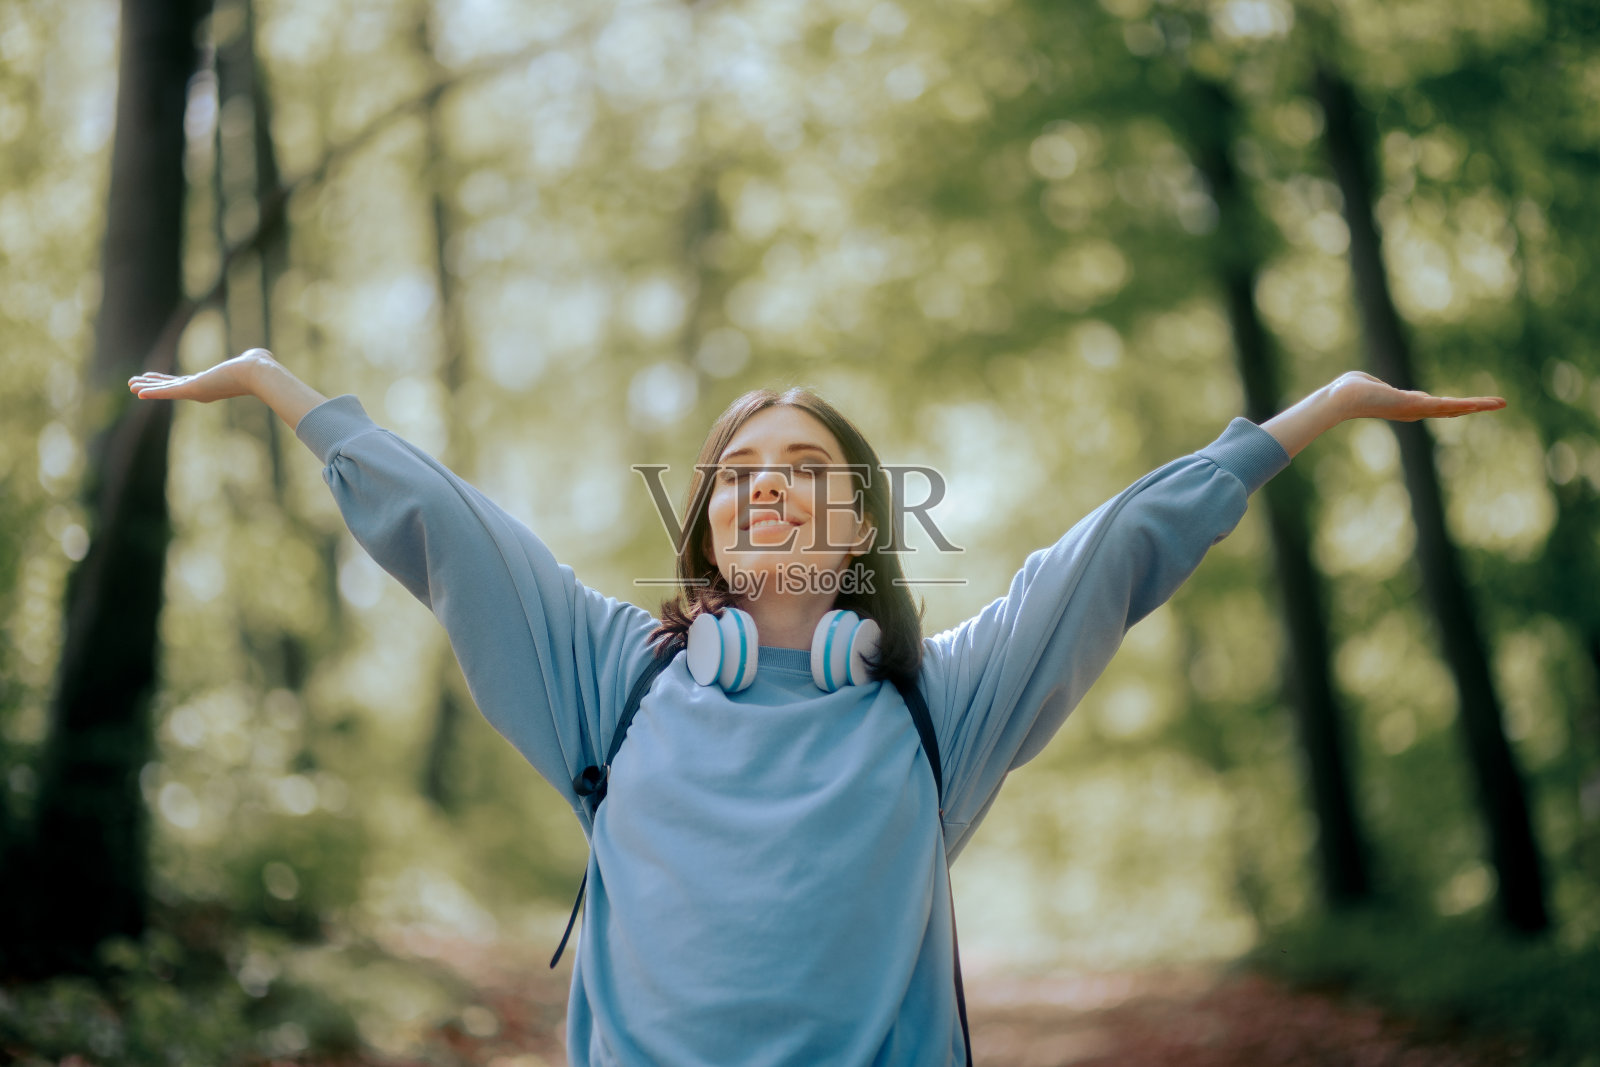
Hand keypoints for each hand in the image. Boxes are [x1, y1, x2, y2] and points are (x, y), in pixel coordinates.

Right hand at [128, 349, 272, 402]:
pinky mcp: (193, 389)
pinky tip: (138, 392)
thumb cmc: (259, 367)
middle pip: (172, 387)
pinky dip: (153, 392)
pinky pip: (169, 392)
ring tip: (131, 386)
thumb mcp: (254, 359)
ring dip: (148, 388)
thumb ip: (252, 356)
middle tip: (136, 385)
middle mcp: (203, 390)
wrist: (258, 373)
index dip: (169, 382)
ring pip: (167, 390)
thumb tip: (258, 354)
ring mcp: (197, 391)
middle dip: (154, 385)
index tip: (157, 380)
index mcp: (212, 383)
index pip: (185, 382)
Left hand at [1326, 370, 1505, 422]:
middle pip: (1451, 409)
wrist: (1341, 397)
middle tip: (1498, 404)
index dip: (1455, 406)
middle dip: (1475, 406)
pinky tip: (1480, 404)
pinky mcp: (1414, 406)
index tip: (1472, 404)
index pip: (1436, 405)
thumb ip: (1381, 386)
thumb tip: (1380, 387)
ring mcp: (1416, 410)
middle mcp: (1413, 411)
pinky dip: (1464, 405)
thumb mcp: (1371, 384)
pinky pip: (1445, 406)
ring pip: (1453, 408)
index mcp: (1406, 405)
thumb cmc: (1348, 389)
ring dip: (1478, 406)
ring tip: (1500, 404)